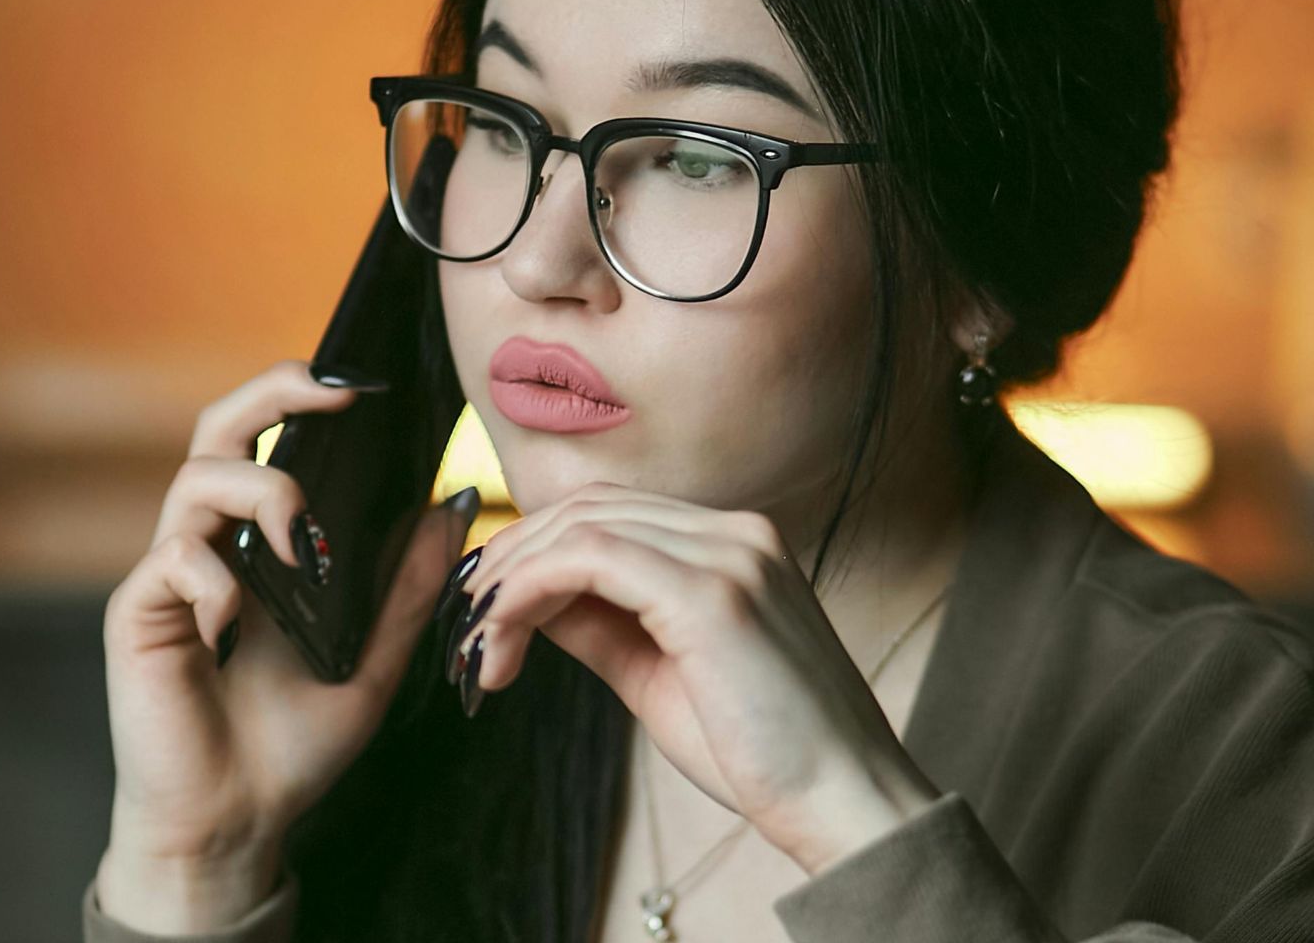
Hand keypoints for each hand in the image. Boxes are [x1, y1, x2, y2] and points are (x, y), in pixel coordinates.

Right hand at [97, 360, 479, 930]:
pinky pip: (172, 559)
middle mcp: (212, 543)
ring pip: (198, 480)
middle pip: (220, 429)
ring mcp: (172, 575)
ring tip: (301, 547)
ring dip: (262, 495)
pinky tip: (238, 627)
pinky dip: (215, 579)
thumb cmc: (292, 744)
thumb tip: (451, 504)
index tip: (367, 390)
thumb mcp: (374, 659)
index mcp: (262, 543)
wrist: (237, 823)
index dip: (306, 400)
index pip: (272, 442)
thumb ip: (407, 586)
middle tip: (332, 394)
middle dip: (272, 393)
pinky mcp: (140, 615)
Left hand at [450, 482, 939, 873]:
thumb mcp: (660, 674)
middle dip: (510, 561)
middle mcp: (737, 532)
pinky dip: (530, 591)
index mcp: (735, 544)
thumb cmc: (764, 752)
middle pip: (587, 510)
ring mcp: (730, 554)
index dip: (534, 550)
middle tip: (466, 626)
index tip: (486, 608)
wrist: (847, 803)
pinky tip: (504, 637)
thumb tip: (528, 601)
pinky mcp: (713, 592)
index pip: (609, 514)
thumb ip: (600, 625)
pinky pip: (589, 559)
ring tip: (480, 646)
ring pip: (580, 527)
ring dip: (511, 581)